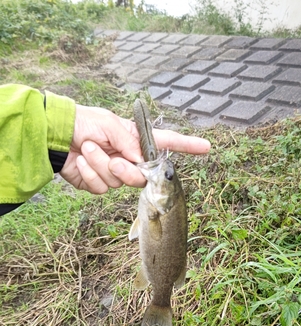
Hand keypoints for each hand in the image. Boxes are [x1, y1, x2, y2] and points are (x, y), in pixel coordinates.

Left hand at [60, 104, 210, 193]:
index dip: (187, 146)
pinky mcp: (97, 183)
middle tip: (113, 158)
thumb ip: (129, 142)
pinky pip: (101, 188)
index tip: (206, 147)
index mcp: (135, 139)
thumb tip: (140, 162)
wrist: (54, 135)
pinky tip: (81, 161)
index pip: (167, 143)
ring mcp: (113, 173)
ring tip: (87, 148)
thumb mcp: (109, 124)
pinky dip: (89, 174)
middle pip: (142, 177)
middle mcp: (128, 158)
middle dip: (127, 170)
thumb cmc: (82, 122)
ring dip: (101, 165)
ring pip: (118, 183)